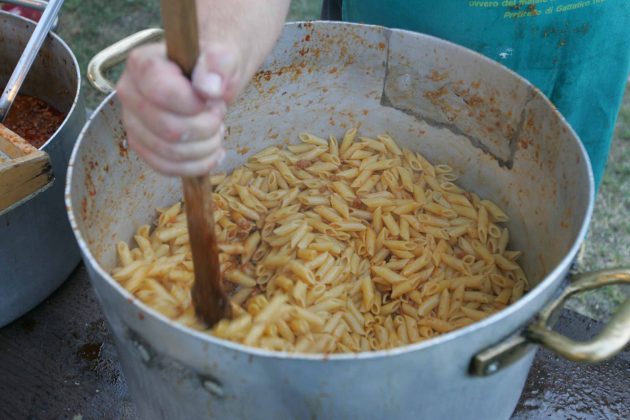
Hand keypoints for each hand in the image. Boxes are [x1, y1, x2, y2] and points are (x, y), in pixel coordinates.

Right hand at [117, 43, 240, 176]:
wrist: (208, 80)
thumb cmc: (211, 67)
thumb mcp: (223, 57)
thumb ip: (218, 64)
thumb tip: (209, 87)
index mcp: (143, 64)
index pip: (161, 91)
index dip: (192, 103)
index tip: (211, 98)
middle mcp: (130, 94)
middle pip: (169, 129)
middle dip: (206, 127)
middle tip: (218, 113)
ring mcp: (133, 123)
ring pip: (170, 153)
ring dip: (206, 147)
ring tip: (216, 129)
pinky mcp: (142, 146)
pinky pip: (167, 168)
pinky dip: (197, 165)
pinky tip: (212, 151)